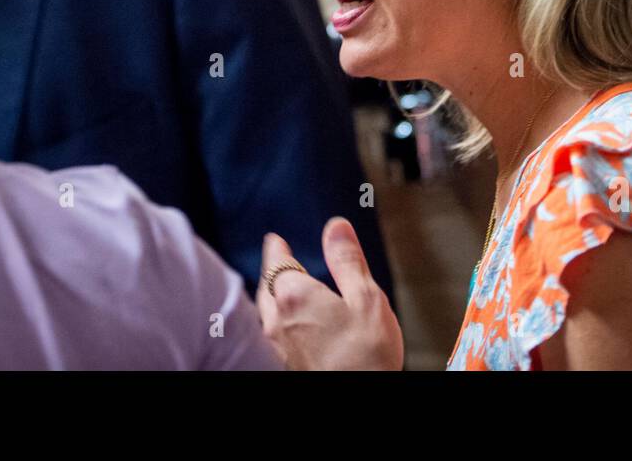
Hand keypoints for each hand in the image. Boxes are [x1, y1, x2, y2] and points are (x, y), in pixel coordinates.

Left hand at [256, 217, 403, 369]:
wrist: (358, 405)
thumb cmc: (365, 357)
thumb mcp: (366, 299)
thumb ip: (348, 261)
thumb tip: (336, 227)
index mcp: (295, 295)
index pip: (278, 262)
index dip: (277, 249)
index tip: (275, 240)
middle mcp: (277, 321)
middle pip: (267, 289)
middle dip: (271, 273)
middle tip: (276, 262)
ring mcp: (277, 348)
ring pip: (265, 315)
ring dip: (270, 299)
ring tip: (279, 293)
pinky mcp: (282, 368)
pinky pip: (271, 338)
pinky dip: (276, 325)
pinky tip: (287, 331)